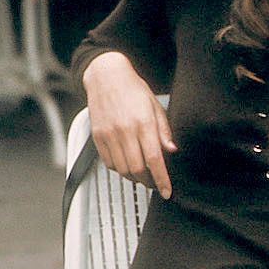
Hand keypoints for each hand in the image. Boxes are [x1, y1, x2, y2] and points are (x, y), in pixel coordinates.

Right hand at [82, 49, 175, 198]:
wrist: (106, 76)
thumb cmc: (134, 90)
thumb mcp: (156, 107)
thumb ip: (163, 131)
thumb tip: (171, 151)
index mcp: (142, 123)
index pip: (154, 159)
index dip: (161, 179)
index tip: (166, 192)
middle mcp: (124, 130)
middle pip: (137, 169)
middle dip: (148, 181)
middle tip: (156, 183)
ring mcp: (108, 134)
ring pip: (122, 169)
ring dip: (134, 177)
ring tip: (143, 176)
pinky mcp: (97, 136)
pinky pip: (109, 162)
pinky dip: (120, 170)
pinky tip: (127, 166)